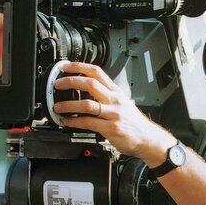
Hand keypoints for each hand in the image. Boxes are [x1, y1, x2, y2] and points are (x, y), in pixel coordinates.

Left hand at [52, 62, 174, 163]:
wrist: (148, 138)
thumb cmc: (134, 122)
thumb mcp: (122, 102)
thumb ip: (106, 95)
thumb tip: (86, 89)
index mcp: (116, 91)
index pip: (96, 72)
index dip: (79, 66)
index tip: (65, 66)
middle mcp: (114, 100)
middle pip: (90, 84)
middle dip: (70, 82)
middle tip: (57, 84)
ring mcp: (113, 114)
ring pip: (87, 104)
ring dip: (68, 105)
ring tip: (57, 107)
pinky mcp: (111, 128)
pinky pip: (88, 123)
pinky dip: (74, 122)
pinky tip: (67, 121)